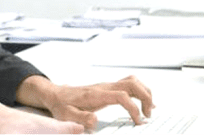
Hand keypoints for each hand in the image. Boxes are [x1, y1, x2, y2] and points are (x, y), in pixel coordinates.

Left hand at [38, 75, 154, 129]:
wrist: (55, 94)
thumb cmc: (61, 104)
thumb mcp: (66, 115)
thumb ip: (80, 118)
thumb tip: (94, 120)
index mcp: (96, 94)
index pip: (122, 96)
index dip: (133, 108)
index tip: (137, 121)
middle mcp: (104, 87)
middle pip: (133, 84)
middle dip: (146, 98)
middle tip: (148, 115)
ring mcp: (107, 86)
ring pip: (133, 82)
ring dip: (145, 94)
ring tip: (148, 110)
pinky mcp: (108, 88)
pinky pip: (129, 86)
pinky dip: (140, 92)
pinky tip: (146, 103)